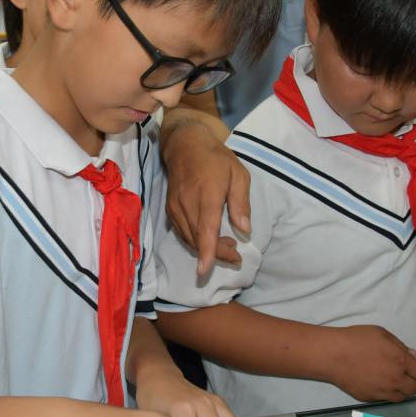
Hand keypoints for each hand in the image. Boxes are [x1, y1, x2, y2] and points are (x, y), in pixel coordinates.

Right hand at [161, 111, 249, 275]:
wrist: (185, 146)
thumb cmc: (216, 159)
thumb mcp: (238, 174)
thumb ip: (241, 203)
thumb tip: (245, 229)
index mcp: (207, 194)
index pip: (206, 228)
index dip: (206, 250)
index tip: (205, 270)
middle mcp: (187, 203)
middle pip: (198, 239)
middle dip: (217, 254)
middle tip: (236, 256)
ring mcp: (175, 207)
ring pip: (189, 239)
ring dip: (206, 249)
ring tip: (227, 247)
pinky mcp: (170, 210)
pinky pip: (183, 233)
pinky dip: (196, 241)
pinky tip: (210, 238)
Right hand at [326, 325, 415, 401]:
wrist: (333, 355)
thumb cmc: (356, 339)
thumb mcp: (381, 333)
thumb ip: (399, 345)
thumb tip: (412, 354)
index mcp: (401, 361)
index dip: (415, 369)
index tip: (408, 366)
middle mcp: (396, 379)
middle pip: (414, 389)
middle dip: (410, 382)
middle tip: (399, 375)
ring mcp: (383, 391)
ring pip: (401, 398)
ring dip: (399, 390)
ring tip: (388, 381)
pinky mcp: (370, 399)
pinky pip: (384, 399)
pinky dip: (384, 394)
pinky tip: (374, 383)